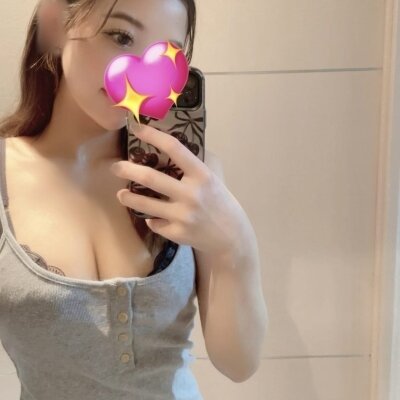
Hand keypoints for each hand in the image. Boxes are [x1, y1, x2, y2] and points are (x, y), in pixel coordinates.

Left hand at [110, 124, 249, 254]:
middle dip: (127, 170)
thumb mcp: (214, 178)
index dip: (153, 135)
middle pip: (150, 178)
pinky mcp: (177, 233)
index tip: (136, 127)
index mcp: (202, 175)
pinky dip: (151, 219)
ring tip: (121, 194)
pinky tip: (153, 217)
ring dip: (128, 197)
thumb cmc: (221, 202)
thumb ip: (195, 164)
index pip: (174, 149)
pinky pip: (154, 223)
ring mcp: (183, 216)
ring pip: (145, 204)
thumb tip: (169, 145)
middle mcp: (191, 194)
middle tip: (116, 167)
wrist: (230, 237)